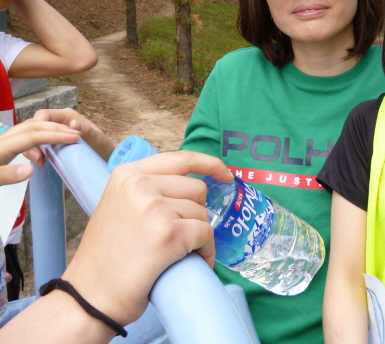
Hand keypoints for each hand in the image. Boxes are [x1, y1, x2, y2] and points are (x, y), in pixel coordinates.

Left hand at [0, 119, 81, 185]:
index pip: (32, 136)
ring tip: (65, 136)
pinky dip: (39, 133)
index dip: (54, 136)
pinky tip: (45, 142)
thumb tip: (30, 169)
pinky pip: (23, 133)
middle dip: (55, 128)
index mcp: (0, 148)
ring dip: (48, 128)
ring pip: (27, 127)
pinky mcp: (2, 147)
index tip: (74, 138)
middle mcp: (1, 141)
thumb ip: (7, 175)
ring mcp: (2, 142)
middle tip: (75, 135)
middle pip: (31, 126)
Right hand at [25, 108, 114, 164]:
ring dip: (32, 147)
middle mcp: (59, 121)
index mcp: (67, 115)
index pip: (45, 114)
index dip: (37, 124)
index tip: (37, 140)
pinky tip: (41, 162)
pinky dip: (36, 152)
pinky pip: (38, 145)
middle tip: (36, 156)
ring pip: (34, 135)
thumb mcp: (97, 138)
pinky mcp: (52, 142)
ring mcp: (54, 132)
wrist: (105, 157)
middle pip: (36, 125)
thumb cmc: (102, 145)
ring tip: (39, 160)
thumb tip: (74, 123)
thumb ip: (87, 130)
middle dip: (32, 139)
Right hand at [60, 151, 232, 327]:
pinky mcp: (169, 233)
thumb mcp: (119, 205)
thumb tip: (190, 184)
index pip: (182, 158)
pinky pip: (205, 235)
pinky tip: (192, 262)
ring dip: (199, 235)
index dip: (209, 164)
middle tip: (177, 235)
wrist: (89, 297)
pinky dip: (206, 251)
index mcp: (128, 174)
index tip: (225, 175)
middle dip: (195, 213)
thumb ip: (148, 189)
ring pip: (202, 214)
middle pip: (197, 188)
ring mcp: (155, 208)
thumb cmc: (107, 257)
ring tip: (179, 253)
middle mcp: (141, 185)